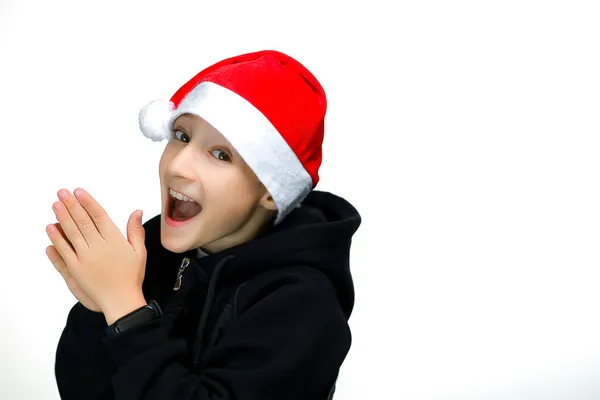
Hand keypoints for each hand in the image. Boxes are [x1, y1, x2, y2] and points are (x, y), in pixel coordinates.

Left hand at [46, 188, 147, 324]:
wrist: (121, 301)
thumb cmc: (132, 277)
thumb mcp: (139, 252)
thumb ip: (135, 231)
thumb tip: (136, 211)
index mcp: (115, 241)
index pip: (99, 216)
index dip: (88, 202)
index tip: (79, 192)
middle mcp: (99, 247)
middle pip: (83, 221)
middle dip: (72, 205)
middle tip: (62, 192)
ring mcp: (86, 258)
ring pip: (72, 233)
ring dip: (62, 217)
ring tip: (55, 204)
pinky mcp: (76, 269)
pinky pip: (64, 251)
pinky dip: (57, 238)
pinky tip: (51, 227)